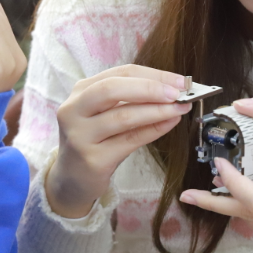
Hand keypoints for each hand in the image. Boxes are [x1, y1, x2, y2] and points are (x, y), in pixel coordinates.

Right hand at [46, 65, 191, 218]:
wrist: (72, 179)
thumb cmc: (95, 141)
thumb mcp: (105, 114)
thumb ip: (130, 99)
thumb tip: (173, 89)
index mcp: (80, 91)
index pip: (120, 73)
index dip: (153, 74)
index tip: (180, 80)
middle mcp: (74, 110)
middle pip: (112, 89)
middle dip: (150, 88)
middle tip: (179, 92)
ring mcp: (80, 135)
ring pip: (123, 116)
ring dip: (157, 110)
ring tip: (181, 108)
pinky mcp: (93, 159)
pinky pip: (129, 140)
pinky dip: (153, 130)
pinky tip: (169, 123)